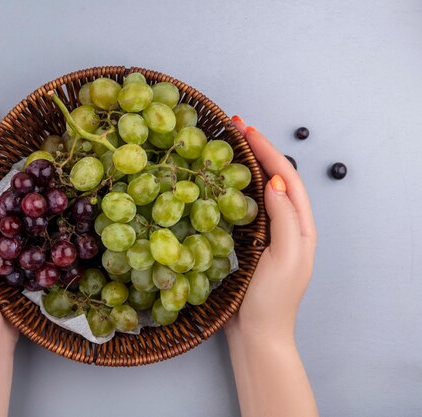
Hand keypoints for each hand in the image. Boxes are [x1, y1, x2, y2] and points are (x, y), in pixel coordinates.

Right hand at [225, 117, 316, 341]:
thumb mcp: (286, 258)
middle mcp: (286, 226)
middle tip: (234, 128)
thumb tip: (273, 182)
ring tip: (227, 146)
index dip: (267, 151)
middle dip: (257, 150)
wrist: (258, 335)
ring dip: (245, 165)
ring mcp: (267, 234)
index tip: (246, 130)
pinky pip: (244, 208)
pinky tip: (220, 183)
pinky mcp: (250, 244)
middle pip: (274, 178)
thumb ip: (285, 219)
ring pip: (258, 190)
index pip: (285, 178)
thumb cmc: (273, 301)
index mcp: (301, 227)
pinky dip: (234, 188)